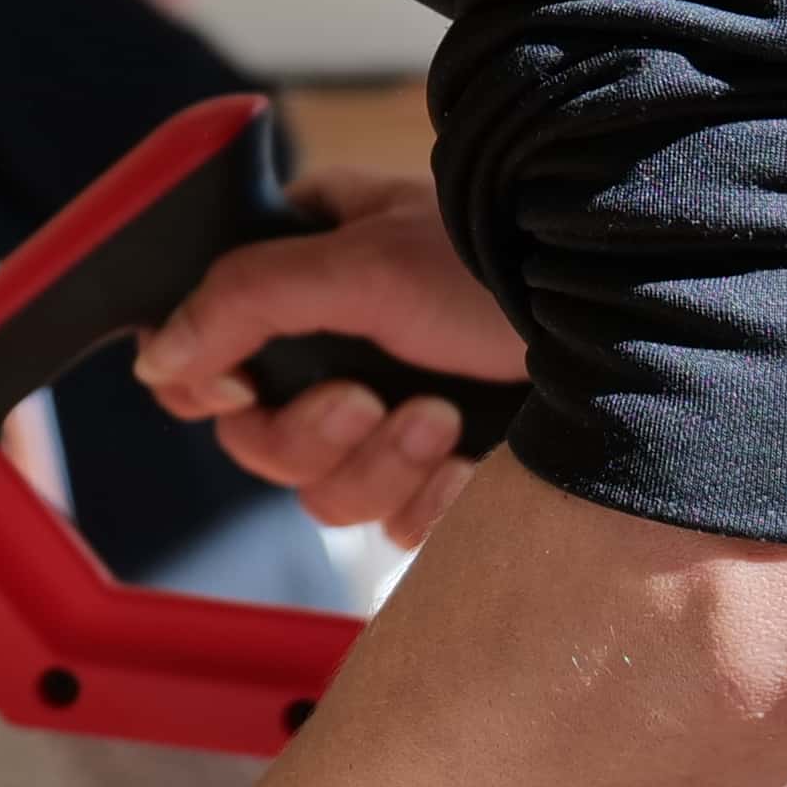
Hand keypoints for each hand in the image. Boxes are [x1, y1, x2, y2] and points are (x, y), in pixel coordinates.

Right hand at [133, 167, 521, 545]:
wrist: (629, 320)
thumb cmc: (502, 262)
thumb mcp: (361, 261)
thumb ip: (243, 301)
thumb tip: (158, 357)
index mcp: (309, 275)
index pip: (209, 352)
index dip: (214, 388)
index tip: (243, 391)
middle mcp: (343, 347)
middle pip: (259, 440)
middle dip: (315, 433)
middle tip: (366, 399)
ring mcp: (392, 413)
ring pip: (323, 493)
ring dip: (380, 464)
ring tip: (442, 418)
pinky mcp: (443, 473)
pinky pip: (393, 525)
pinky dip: (429, 500)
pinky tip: (470, 459)